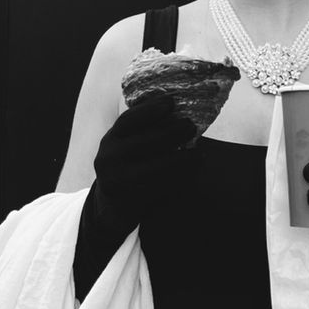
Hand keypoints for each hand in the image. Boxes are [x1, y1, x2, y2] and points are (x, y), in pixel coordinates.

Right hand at [94, 92, 197, 230]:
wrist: (115, 207)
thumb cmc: (131, 166)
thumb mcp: (128, 145)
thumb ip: (145, 129)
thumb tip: (175, 105)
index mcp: (110, 140)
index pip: (128, 120)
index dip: (149, 109)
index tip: (171, 101)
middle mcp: (108, 159)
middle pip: (146, 141)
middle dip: (173, 132)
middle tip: (192, 126)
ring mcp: (118, 182)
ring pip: (157, 167)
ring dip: (183, 159)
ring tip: (199, 155)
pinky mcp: (130, 201)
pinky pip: (161, 188)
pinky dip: (180, 179)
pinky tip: (193, 172)